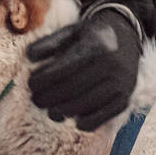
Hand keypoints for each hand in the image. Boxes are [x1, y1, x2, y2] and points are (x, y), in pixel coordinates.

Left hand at [27, 7, 141, 130]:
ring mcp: (121, 82)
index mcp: (97, 45)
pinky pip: (103, 117)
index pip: (64, 68)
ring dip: (63, 112)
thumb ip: (49, 43)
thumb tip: (29, 57)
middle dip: (49, 97)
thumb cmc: (90, 36)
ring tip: (50, 111)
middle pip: (72, 89)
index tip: (30, 84)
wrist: (126, 36)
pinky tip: (74, 121)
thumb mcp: (70, 31)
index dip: (43, 79)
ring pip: (85, 105)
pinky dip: (87, 123)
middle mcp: (112, 64)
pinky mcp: (125, 97)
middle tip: (36, 100)